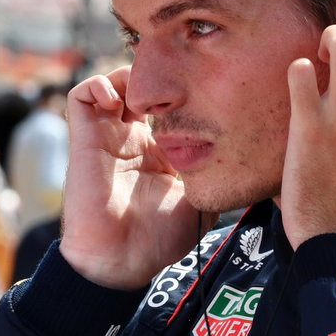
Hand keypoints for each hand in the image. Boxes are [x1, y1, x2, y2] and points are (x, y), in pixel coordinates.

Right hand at [59, 67, 208, 288]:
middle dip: (154, 76)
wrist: (122, 260)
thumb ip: (219, 179)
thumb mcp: (203, 201)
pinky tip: (118, 99)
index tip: (201, 83)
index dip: (178, 92)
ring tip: (144, 89)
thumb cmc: (160, 239)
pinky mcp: (84, 139)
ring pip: (109, 84)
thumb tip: (255, 169)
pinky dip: (96, 85)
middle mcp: (131, 141)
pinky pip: (80, 96)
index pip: (164, 107)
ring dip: (125, 76)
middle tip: (172, 77)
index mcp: (157, 152)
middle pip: (138, 89)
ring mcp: (106, 138)